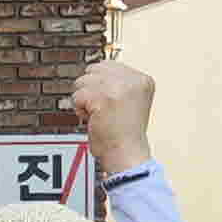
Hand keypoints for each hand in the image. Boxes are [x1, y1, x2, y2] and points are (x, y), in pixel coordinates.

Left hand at [67, 58, 155, 175]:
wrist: (127, 155)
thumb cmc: (124, 134)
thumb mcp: (130, 101)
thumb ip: (118, 84)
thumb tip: (93, 70)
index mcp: (143, 80)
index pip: (107, 65)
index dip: (99, 84)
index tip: (107, 104)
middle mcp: (133, 80)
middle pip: (93, 70)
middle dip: (89, 89)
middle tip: (100, 109)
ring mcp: (119, 87)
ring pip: (82, 81)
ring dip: (83, 100)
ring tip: (98, 115)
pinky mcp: (103, 98)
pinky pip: (77, 96)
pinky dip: (79, 109)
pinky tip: (92, 120)